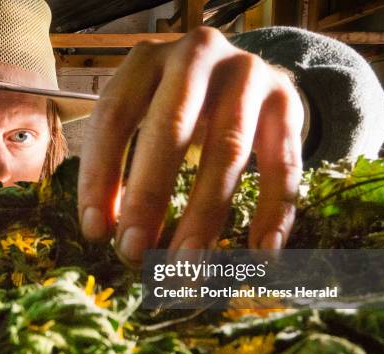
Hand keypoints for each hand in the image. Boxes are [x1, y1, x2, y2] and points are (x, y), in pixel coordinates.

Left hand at [78, 27, 303, 264]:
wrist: (241, 71)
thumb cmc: (176, 104)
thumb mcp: (142, 112)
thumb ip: (121, 158)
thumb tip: (105, 230)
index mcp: (147, 60)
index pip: (114, 116)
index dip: (100, 176)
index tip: (95, 232)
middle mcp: (197, 56)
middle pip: (170, 130)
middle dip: (149, 197)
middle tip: (133, 254)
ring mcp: (249, 74)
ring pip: (227, 151)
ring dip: (204, 217)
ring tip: (185, 268)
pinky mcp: (288, 102)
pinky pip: (284, 164)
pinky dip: (274, 211)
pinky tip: (261, 252)